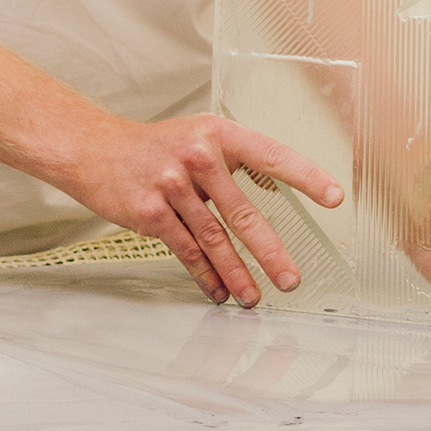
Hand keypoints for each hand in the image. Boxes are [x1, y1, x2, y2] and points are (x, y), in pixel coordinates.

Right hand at [61, 113, 342, 307]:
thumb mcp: (199, 136)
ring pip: (215, 239)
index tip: (335, 197)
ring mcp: (172, 185)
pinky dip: (206, 275)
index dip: (306, 176)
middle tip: (291, 279)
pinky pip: (186, 250)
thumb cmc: (156, 146)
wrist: (95, 149)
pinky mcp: (150, 212)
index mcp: (219, 134)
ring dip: (238, 274)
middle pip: (244, 213)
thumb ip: (234, 161)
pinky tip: (220, 291)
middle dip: (271, 252)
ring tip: (257, 296)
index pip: (271, 155)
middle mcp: (199, 157)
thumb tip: (278, 189)